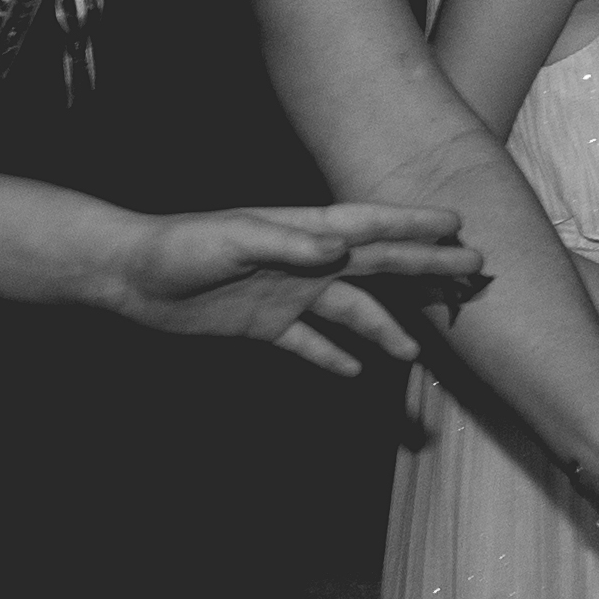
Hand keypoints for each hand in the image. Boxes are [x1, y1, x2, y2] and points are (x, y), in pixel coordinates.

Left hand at [99, 200, 482, 375]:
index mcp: (303, 232)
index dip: (413, 225)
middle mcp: (305, 262)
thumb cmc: (179, 247)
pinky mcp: (263, 325)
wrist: (128, 276)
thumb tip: (338, 250)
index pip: (370, 226)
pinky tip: (355, 373)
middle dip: (424, 267)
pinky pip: (308, 344)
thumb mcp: (233, 239)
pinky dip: (332, 357)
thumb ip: (287, 244)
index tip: (456, 225)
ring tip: (414, 350)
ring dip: (383, 328)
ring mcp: (287, 294)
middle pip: (377, 265)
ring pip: (351, 311)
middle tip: (470, 269)